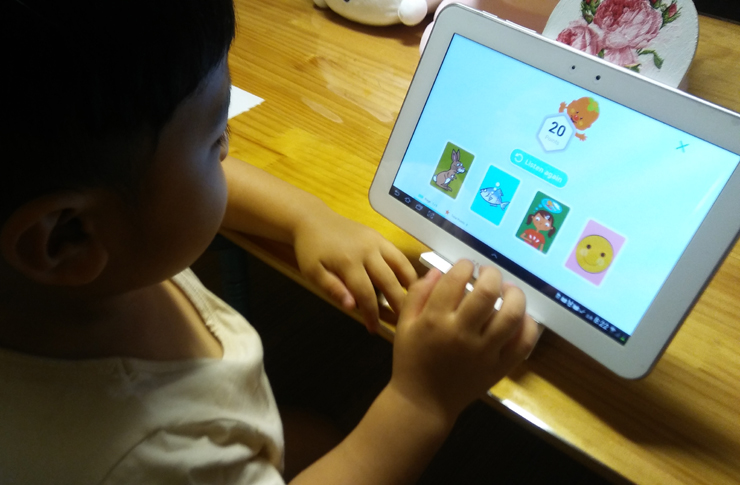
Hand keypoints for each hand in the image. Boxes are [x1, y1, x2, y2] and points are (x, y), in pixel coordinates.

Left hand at [292, 209, 416, 331]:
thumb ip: (332, 288)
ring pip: (400, 266)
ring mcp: (376, 242)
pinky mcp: (380, 237)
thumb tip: (351, 306)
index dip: (372, 314)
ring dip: (411, 286)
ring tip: (415, 303)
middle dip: (398, 304)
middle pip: (389, 281)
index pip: (366, 294)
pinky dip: (408, 270)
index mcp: (349, 262)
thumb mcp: (313, 272)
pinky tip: (412, 283)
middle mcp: (367, 251)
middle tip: (404, 322)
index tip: (374, 329)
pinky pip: (399, 255)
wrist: (313, 220)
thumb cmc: (311, 249)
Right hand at [390, 260, 538, 417]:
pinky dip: (528, 326)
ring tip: (509, 290)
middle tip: (489, 274)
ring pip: (511, 315)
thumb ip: (418, 294)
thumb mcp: (404, 324)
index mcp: (435, 321)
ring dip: (514, 295)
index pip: (456, 281)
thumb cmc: (411, 360)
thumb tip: (439, 271)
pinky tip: (521, 316)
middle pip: (487, 293)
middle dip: (491, 275)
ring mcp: (484, 352)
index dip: (464, 266)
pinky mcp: (499, 367)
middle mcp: (462, 333)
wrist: (423, 402)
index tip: (466, 266)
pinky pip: (523, 344)